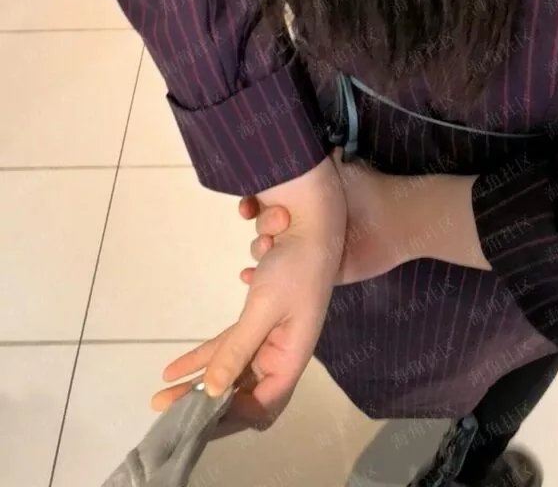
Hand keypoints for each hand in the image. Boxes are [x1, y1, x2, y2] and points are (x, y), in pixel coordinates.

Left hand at [153, 157, 345, 428]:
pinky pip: (228, 345)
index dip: (230, 419)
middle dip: (203, 401)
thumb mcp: (263, 309)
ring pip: (230, 368)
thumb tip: (212, 393)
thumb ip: (237, 351)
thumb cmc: (294, 267)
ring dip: (198, 379)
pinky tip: (177, 366)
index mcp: (291, 358)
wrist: (309, 221)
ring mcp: (270, 336)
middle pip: (241, 391)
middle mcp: (281, 353)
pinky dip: (204, 355)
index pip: (262, 408)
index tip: (195, 421)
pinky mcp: (259, 317)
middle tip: (164, 406)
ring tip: (162, 390)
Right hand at [242, 150, 420, 285]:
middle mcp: (304, 224)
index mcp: (306, 202)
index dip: (254, 203)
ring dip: (260, 252)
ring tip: (266, 251)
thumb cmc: (366, 191)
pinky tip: (249, 276)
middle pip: (266, 227)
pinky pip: (286, 278)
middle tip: (273, 228)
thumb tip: (296, 140)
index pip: (269, 201)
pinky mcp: (318, 273)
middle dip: (261, 227)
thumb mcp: (337, 170)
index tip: (246, 207)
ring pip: (271, 252)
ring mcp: (309, 250)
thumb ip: (318, 156)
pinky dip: (263, 278)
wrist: (395, 222)